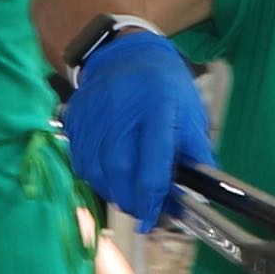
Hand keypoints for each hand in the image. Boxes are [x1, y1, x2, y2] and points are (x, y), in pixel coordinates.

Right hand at [54, 24, 211, 228]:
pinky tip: (109, 174)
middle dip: (130, 200)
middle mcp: (122, 109)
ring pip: (95, 169)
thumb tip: (199, 198)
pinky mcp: (76, 117)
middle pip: (119, 170)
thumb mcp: (191, 113)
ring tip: (126, 193)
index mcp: (158, 107)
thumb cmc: (165, 86)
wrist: (125, 52)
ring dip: (111, 191)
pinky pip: (80, 159)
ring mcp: (94, 112)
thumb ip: (196, 154)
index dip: (152, 200)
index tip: (152, 221)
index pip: (152, 164)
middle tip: (141, 210)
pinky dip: (94, 176)